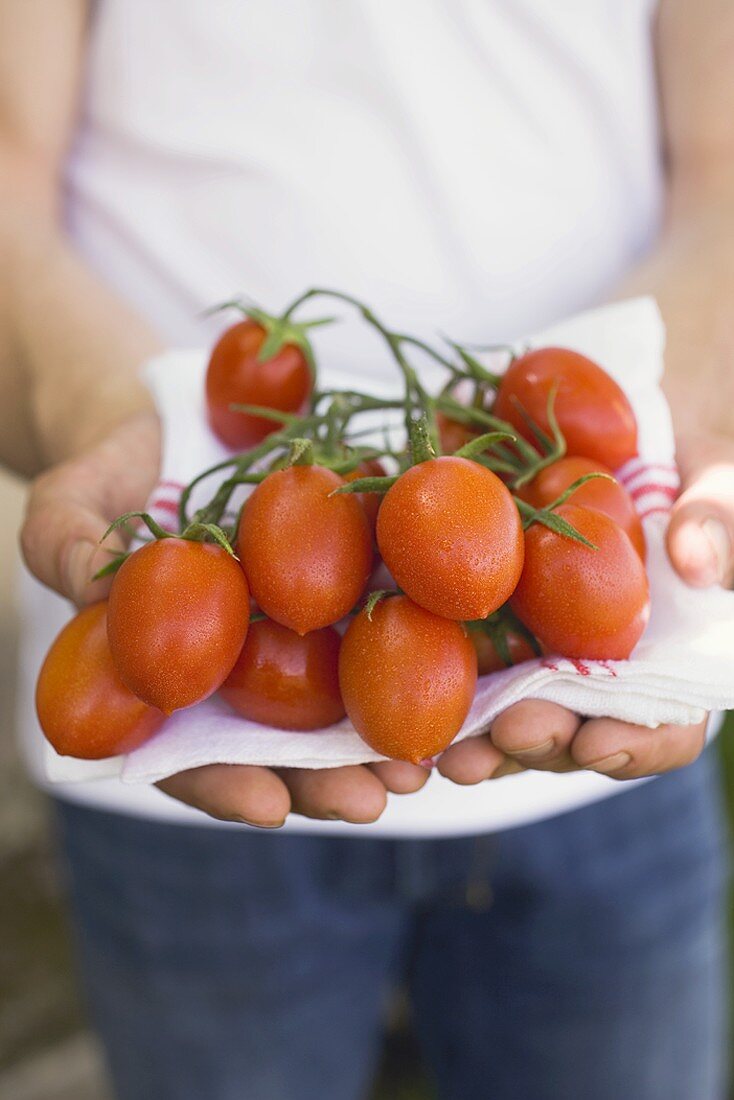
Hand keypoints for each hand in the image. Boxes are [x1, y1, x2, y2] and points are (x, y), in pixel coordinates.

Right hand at [21, 413, 427, 825]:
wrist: (167, 422)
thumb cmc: (105, 472)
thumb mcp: (68, 501)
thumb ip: (64, 544)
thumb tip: (87, 580)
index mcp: (169, 678)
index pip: (190, 751)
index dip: (224, 783)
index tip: (268, 804)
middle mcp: (238, 667)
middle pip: (281, 744)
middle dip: (327, 777)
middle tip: (374, 798)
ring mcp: (293, 626)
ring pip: (339, 696)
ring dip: (382, 734)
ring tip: (424, 759)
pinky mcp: (343, 574)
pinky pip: (381, 614)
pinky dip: (417, 645)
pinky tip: (456, 665)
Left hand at [441, 433, 731, 786]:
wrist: (626, 413)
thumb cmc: (693, 452)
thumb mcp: (723, 475)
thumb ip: (720, 516)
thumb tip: (692, 562)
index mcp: (666, 651)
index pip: (664, 724)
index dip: (636, 744)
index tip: (596, 742)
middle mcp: (598, 663)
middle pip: (573, 732)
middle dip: (540, 742)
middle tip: (508, 734)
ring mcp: (536, 643)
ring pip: (509, 713)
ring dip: (478, 738)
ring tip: (446, 749)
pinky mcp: (480, 610)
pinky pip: (453, 653)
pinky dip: (427, 675)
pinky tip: (393, 688)